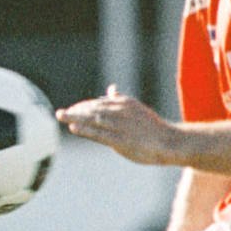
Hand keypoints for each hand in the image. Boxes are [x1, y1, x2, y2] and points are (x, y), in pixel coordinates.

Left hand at [57, 85, 179, 164]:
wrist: (171, 141)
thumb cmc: (152, 127)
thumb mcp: (136, 108)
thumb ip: (120, 100)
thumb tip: (110, 89)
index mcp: (125, 103)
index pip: (98, 102)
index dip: (83, 106)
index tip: (71, 110)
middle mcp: (121, 111)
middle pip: (93, 109)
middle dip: (75, 111)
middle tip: (60, 114)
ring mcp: (121, 126)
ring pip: (93, 119)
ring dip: (76, 118)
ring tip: (61, 117)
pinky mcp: (122, 140)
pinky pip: (99, 133)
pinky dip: (85, 129)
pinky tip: (73, 128)